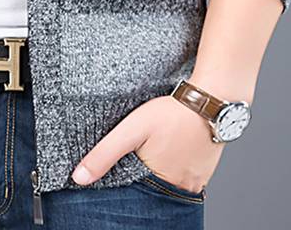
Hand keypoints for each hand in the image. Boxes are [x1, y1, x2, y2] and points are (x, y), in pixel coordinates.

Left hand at [70, 93, 223, 192]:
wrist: (211, 99)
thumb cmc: (172, 113)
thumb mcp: (132, 130)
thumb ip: (105, 153)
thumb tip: (79, 178)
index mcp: (161, 183)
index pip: (135, 192)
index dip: (125, 179)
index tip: (123, 164)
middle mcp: (181, 188)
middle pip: (153, 188)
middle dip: (143, 174)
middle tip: (142, 150)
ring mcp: (197, 180)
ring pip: (169, 181)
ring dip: (160, 169)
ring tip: (157, 148)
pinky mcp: (206, 169)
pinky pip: (185, 173)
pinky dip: (176, 165)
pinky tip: (171, 147)